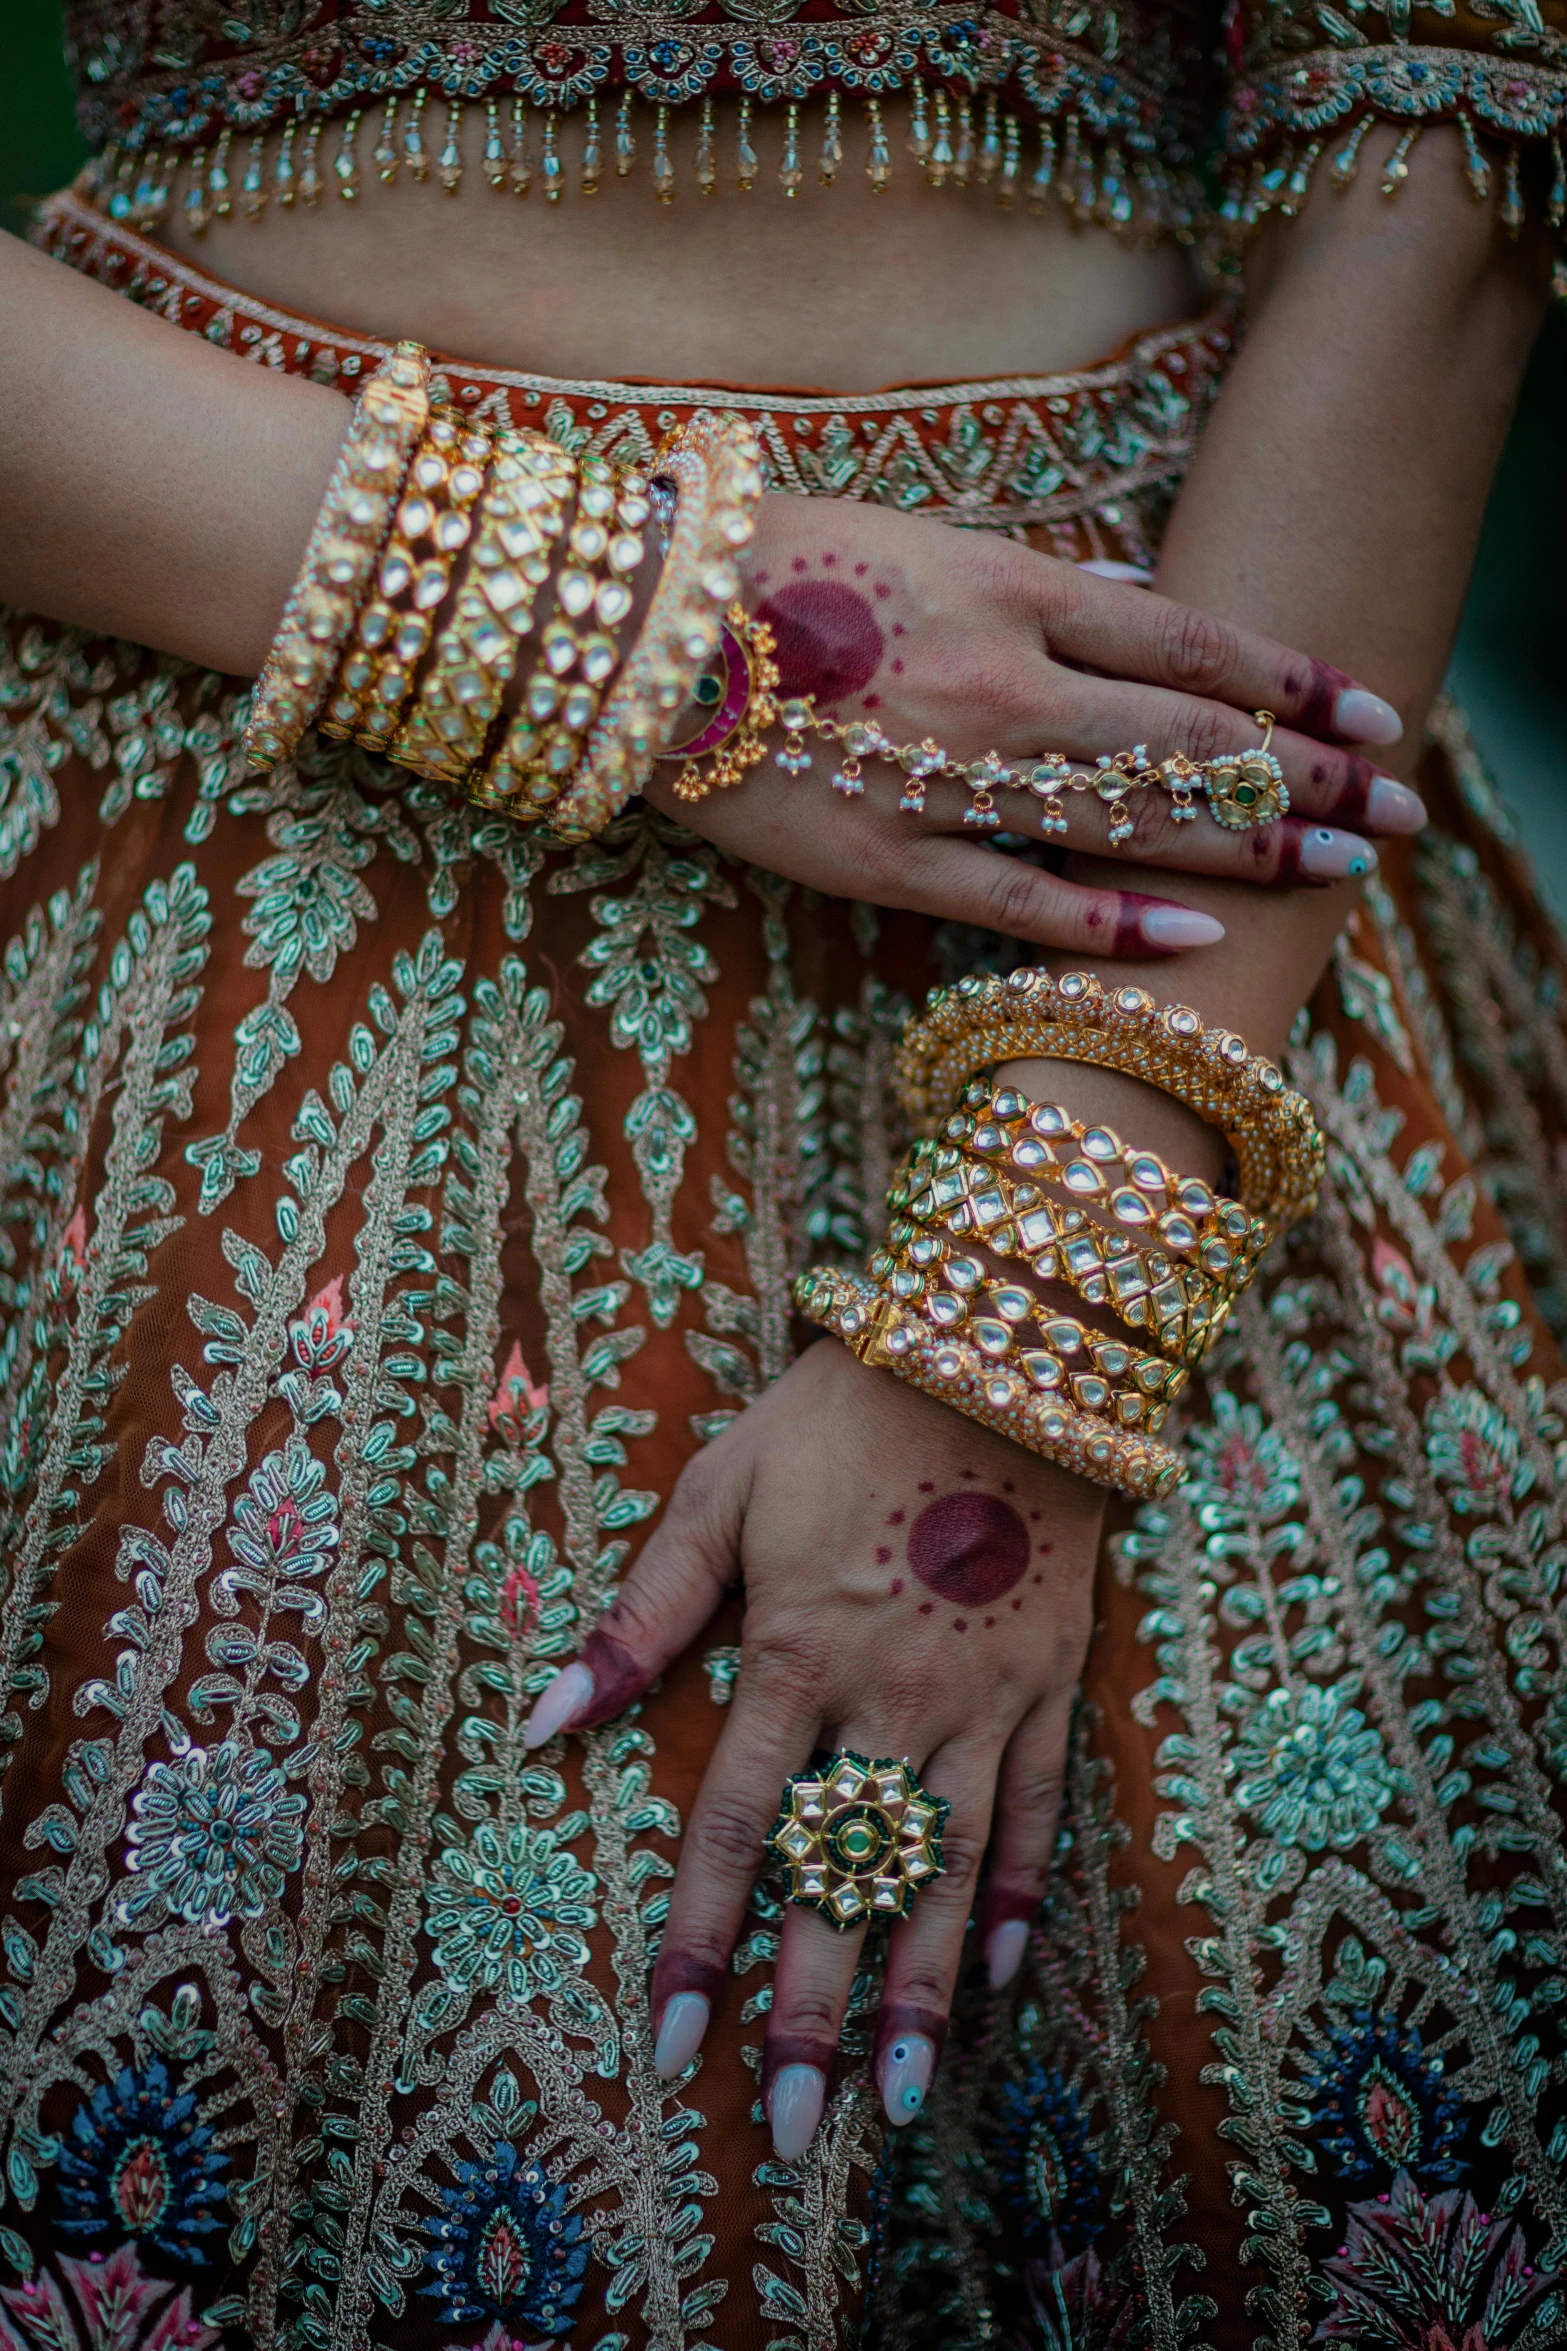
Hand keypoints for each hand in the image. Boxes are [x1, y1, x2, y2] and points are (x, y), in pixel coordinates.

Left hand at [521, 1338, 1104, 2154]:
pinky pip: (1040, 1810)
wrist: (1003, 1350)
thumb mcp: (720, 1487)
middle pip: (846, 1879)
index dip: (700, 1940)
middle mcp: (892, 1699)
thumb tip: (545, 1718)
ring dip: (921, 1991)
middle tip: (799, 2130)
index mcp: (797, 1654)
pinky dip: (1021, 1893)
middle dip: (817, 2010)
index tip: (672, 2040)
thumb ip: (643, 1612)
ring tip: (902, 2103)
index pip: (737, 1828)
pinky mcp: (1053, 1682)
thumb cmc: (842, 1414)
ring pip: (948, 1870)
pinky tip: (998, 1972)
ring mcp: (983, 1699)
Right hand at [641, 493, 1420, 958]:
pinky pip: (1021, 904)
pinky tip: (1193, 938)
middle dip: (1310, 780)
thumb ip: (1037, 577)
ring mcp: (949, 780)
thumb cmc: (767, 563)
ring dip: (1247, 851)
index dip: (1297, 679)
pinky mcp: (888, 861)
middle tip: (1396, 812)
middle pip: (1195, 741)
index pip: (1194, 642)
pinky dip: (1110, 926)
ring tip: (1339, 871)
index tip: (1372, 710)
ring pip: (1133, 825)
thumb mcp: (918, 534)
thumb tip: (1142, 601)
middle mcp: (1002, 686)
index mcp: (1010, 590)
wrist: (629, 635)